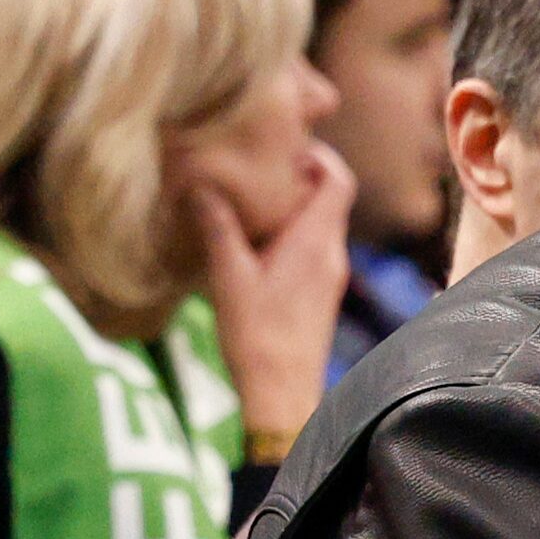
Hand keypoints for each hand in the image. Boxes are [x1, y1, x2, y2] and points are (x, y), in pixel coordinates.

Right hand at [193, 144, 354, 442]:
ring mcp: (330, 275)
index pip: (339, 180)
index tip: (285, 144)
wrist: (283, 393)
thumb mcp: (229, 276)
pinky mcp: (322, 292)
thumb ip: (218, 227)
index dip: (319, 155)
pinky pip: (315, 245)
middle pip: (331, 197)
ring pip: (323, 222)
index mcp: (315, 242)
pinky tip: (258, 237)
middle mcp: (332, 254)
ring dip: (295, 203)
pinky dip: (294, 229)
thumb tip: (200, 184)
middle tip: (260, 163)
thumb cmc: (256, 336)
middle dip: (300, 173)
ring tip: (253, 195)